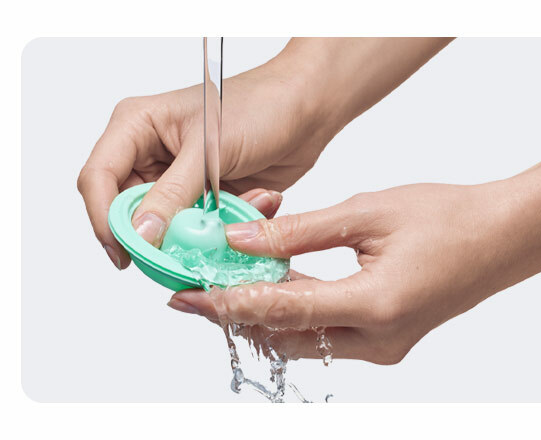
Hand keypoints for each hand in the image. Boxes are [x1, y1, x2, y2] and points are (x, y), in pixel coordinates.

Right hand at [77, 38, 452, 269]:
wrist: (307, 109)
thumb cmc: (259, 106)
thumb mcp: (210, 149)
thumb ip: (172, 193)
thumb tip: (142, 233)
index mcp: (137, 127)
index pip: (98, 178)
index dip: (104, 220)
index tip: (125, 253)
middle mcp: (151, 154)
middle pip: (128, 210)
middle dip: (156, 235)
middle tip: (181, 254)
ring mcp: (180, 178)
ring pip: (168, 225)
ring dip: (200, 230)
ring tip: (234, 212)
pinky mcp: (206, 196)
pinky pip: (202, 226)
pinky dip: (226, 225)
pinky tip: (256, 199)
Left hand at [167, 111, 540, 363]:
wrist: (502, 237)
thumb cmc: (448, 217)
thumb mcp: (367, 212)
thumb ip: (301, 230)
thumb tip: (245, 239)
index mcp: (376, 304)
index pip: (282, 309)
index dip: (228, 303)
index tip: (187, 299)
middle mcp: (378, 338)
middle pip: (286, 336)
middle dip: (237, 315)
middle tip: (198, 291)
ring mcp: (385, 346)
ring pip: (304, 340)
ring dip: (265, 315)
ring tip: (229, 285)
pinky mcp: (387, 341)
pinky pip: (327, 335)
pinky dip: (296, 315)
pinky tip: (276, 287)